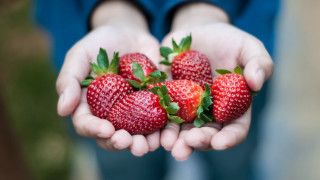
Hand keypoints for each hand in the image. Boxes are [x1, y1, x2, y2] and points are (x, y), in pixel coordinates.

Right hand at [56, 1, 161, 155]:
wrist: (129, 34)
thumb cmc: (100, 44)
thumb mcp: (80, 55)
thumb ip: (69, 80)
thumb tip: (62, 110)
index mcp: (89, 106)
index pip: (87, 125)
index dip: (95, 130)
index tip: (106, 129)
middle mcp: (111, 115)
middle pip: (112, 136)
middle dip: (120, 142)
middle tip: (128, 142)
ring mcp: (133, 112)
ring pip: (136, 135)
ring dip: (143, 143)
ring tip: (150, 145)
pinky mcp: (154, 105)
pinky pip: (159, 122)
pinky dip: (164, 130)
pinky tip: (168, 133)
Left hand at [159, 3, 273, 160]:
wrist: (198, 32)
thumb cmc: (228, 41)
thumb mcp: (248, 47)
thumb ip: (259, 63)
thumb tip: (256, 84)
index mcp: (233, 107)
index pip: (234, 129)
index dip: (228, 138)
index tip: (220, 142)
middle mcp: (209, 113)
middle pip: (206, 134)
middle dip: (198, 142)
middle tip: (188, 144)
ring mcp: (186, 108)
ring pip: (181, 130)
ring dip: (175, 140)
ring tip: (168, 144)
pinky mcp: (167, 98)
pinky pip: (161, 112)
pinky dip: (157, 122)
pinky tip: (151, 128)